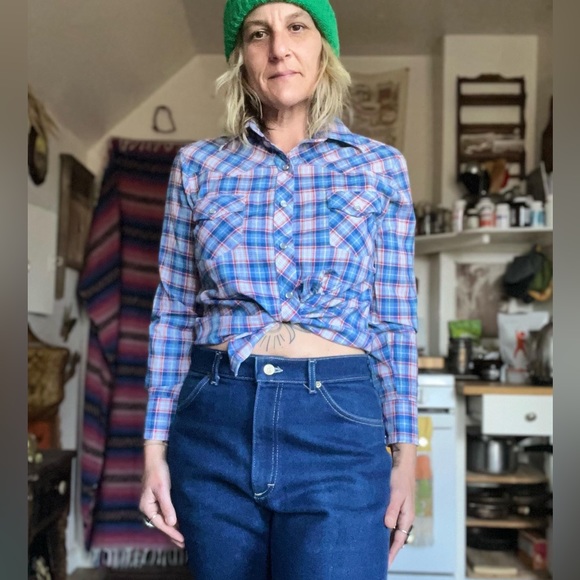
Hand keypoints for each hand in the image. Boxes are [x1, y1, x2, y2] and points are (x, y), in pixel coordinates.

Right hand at [139, 443, 184, 547]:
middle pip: (162, 524)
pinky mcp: (160, 498)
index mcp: (147, 506)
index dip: (172, 532)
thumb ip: (167, 506)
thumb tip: (172, 523)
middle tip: (185, 544)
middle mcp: (149, 507)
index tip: (183, 540)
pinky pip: (167, 513)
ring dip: (174, 528)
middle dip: (173, 534)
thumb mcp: (163, 488)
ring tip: (185, 538)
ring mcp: (154, 503)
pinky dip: (174, 519)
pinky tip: (182, 523)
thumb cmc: (158, 471)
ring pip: (164, 519)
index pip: (160, 524)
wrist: (157, 457)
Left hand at [384, 443, 415, 566]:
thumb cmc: (399, 478)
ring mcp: (398, 511)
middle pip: (395, 537)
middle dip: (387, 548)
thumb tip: (388, 526)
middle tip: (375, 559)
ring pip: (391, 529)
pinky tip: (372, 529)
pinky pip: (387, 520)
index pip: (399, 539)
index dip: (392, 551)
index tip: (385, 563)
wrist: (401, 464)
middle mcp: (403, 516)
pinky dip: (382, 527)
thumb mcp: (396, 493)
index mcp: (406, 516)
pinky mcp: (392, 505)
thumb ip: (392, 509)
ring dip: (383, 538)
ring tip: (372, 547)